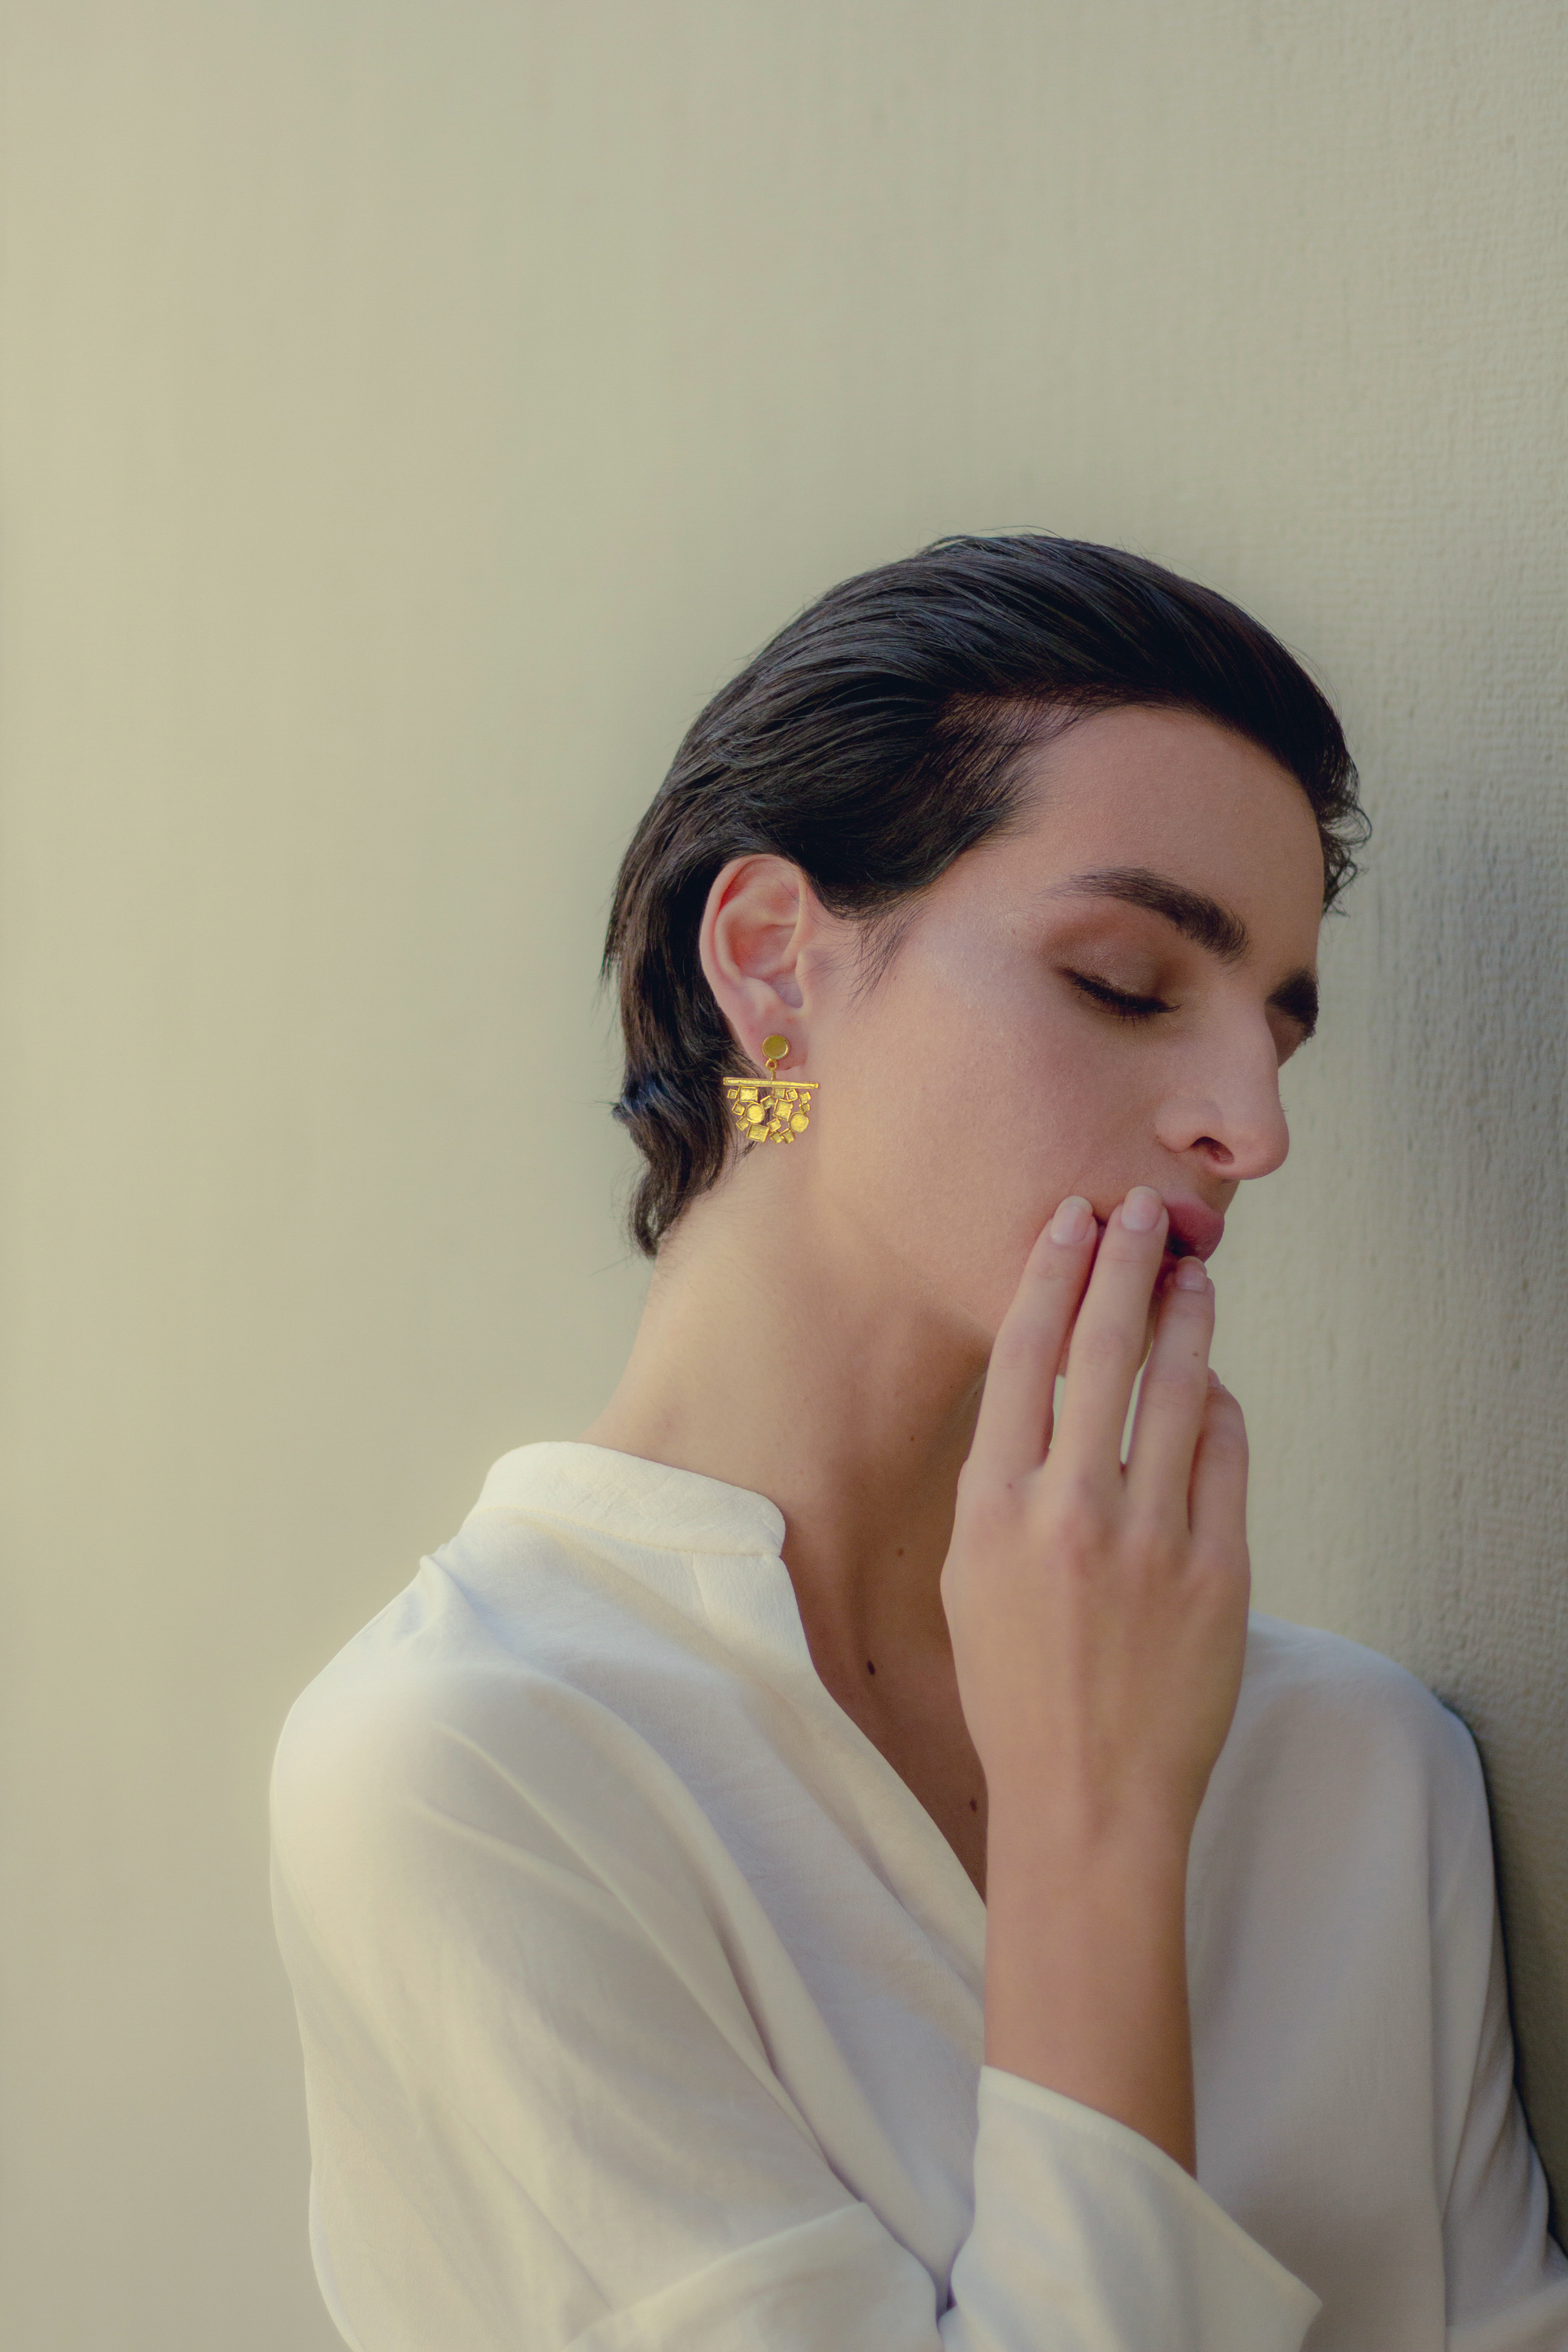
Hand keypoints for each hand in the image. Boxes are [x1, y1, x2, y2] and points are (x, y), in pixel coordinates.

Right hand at [943, 1185, 1248, 1849]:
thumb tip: (1048, 1392)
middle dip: (1124, 1264)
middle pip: (1102, 1349)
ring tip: (1192, 1273)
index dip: (1050, 1273)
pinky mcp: (1216, 1569)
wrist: (1086, 1796)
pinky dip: (1223, 1407)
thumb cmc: (1018, 1689)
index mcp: (993, 1508)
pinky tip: (1217, 1382)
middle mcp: (1068, 1510)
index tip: (1070, 1220)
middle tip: (1142, 1210)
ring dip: (1187, 1318)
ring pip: (1179, 1388)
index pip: (1024, 1355)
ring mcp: (1149, 1539)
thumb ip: (1002, 1482)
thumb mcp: (971, 1577)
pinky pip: (1227, 1455)